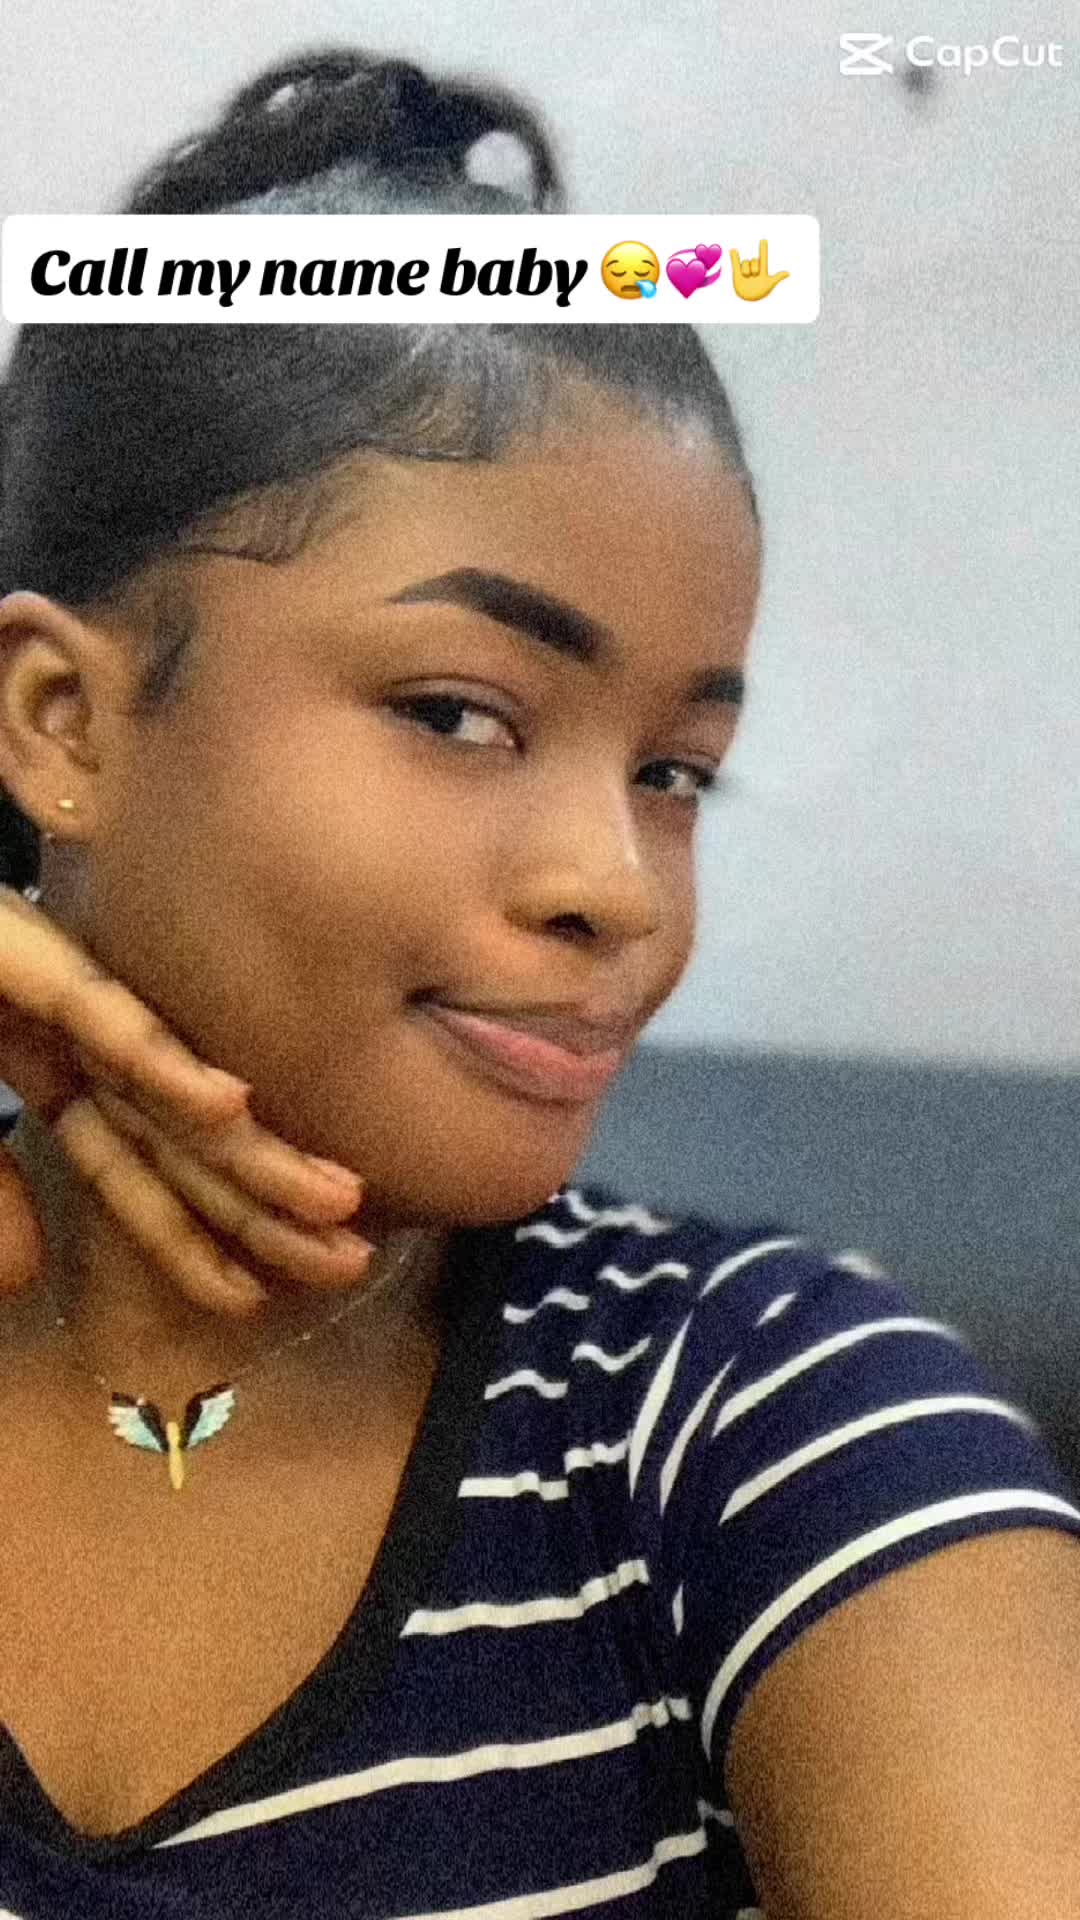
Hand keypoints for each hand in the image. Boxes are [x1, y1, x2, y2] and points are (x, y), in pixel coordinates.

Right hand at [0, 887, 374, 1317]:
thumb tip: (26, 1278)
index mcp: (47, 1073)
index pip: (132, 1173)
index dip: (189, 1241)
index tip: (254, 1301)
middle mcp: (70, 1039)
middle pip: (177, 1138)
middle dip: (262, 1203)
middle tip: (352, 1256)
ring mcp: (52, 994)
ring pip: (163, 1082)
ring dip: (248, 1146)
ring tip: (333, 1197)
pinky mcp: (18, 950)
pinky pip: (95, 1012)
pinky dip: (157, 1059)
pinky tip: (227, 1101)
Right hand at [730, 238, 789, 301]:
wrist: (748, 299)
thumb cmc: (760, 292)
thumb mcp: (769, 284)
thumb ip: (777, 277)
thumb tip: (789, 273)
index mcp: (762, 269)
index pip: (763, 256)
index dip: (763, 248)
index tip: (763, 240)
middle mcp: (754, 268)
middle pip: (753, 260)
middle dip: (754, 268)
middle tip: (754, 276)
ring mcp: (745, 270)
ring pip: (745, 263)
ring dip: (746, 270)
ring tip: (747, 277)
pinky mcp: (737, 273)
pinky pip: (735, 263)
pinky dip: (734, 257)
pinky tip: (733, 250)